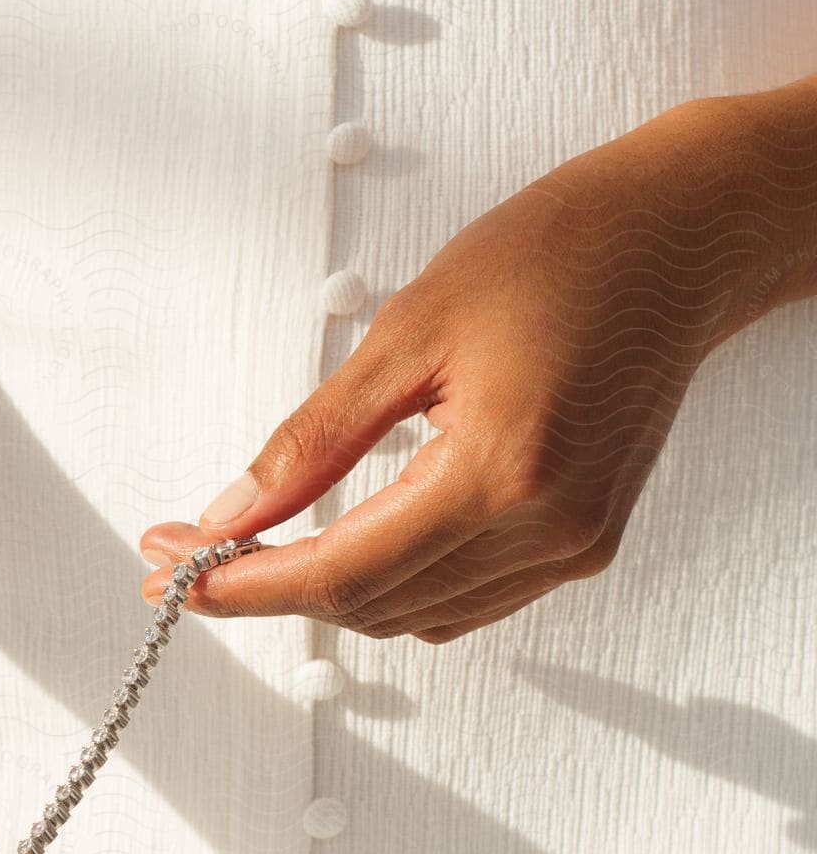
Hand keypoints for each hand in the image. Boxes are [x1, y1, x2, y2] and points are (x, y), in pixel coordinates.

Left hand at [138, 96, 769, 640]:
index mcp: (502, 475)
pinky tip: (343, 549)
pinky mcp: (584, 542)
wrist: (683, 236)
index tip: (170, 575)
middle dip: (268, 589)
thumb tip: (229, 517)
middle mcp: (546, 532)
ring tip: (250, 553)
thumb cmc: (559, 251)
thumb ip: (311, 441)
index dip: (245, 586)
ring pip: (414, 617)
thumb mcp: (409, 330)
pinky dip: (393, 587)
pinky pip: (464, 601)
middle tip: (185, 554)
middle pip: (372, 606)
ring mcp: (573, 547)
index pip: (342, 574)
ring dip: (327, 594)